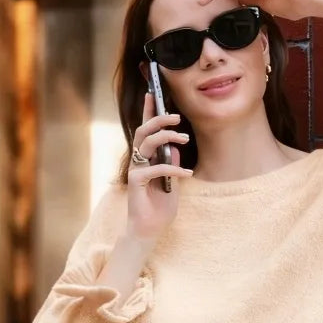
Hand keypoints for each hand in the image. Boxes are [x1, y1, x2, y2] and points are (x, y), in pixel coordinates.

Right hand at [126, 93, 192, 239]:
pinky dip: (173, 167)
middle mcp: (139, 160)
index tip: (152, 93)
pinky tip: (187, 172)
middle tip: (178, 118)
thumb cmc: (160, 206)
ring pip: (146, 142)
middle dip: (160, 119)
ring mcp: (136, 170)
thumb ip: (172, 163)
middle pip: (144, 130)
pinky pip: (154, 168)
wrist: (150, 230)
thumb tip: (176, 147)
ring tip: (185, 139)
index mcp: (147, 157)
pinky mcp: (136, 182)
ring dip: (167, 137)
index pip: (145, 129)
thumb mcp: (173, 182)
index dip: (148, 111)